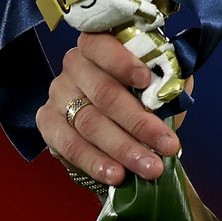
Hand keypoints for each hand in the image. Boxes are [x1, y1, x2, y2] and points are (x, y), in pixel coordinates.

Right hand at [36, 31, 182, 186]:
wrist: (118, 123)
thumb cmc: (142, 95)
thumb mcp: (160, 81)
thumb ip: (167, 79)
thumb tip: (174, 90)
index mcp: (100, 45)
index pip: (103, 46)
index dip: (123, 62)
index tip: (146, 80)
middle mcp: (74, 65)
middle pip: (104, 93)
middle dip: (139, 123)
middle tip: (167, 146)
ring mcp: (58, 94)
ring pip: (89, 123)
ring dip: (123, 148)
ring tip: (149, 167)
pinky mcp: (47, 123)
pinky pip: (69, 145)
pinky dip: (95, 162)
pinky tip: (116, 175)